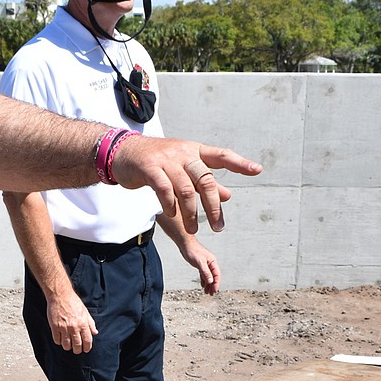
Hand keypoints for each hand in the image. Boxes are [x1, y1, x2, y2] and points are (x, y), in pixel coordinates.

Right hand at [47, 289, 97, 353]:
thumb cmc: (73, 302)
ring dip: (68, 347)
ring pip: (66, 344)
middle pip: (77, 345)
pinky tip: (60, 340)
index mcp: (83, 323)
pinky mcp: (55, 327)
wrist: (60, 295)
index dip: (87, 347)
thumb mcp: (85, 312)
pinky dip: (59, 342)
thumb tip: (95, 332)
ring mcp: (64, 327)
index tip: (86, 350)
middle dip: (77, 350)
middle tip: (77, 350)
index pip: (87, 340)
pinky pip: (57, 340)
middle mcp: (74, 327)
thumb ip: (90, 323)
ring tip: (68, 345)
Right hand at [111, 139, 261, 233]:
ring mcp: (166, 159)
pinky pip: (163, 188)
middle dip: (213, 206)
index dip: (239, 163)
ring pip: (185, 188)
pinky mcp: (149, 167)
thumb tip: (228, 195)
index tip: (257, 170)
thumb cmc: (156, 162)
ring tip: (194, 230)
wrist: (122, 152)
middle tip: (218, 227)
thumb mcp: (182, 169)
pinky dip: (170, 204)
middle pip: (205, 179)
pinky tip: (173, 215)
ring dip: (191, 212)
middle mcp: (183, 153)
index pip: (221, 156)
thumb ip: (204, 182)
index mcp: (194, 151)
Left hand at [185, 240, 220, 295]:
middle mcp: (210, 264)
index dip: (216, 283)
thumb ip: (205, 272)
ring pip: (208, 276)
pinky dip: (203, 281)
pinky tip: (203, 286)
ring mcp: (205, 265)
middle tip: (211, 294)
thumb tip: (211, 281)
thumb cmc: (193, 251)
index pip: (217, 275)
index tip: (214, 291)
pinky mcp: (200, 265)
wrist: (186, 245)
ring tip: (207, 292)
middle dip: (213, 286)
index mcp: (213, 262)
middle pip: (213, 277)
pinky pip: (203, 275)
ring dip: (208, 285)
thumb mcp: (200, 263)